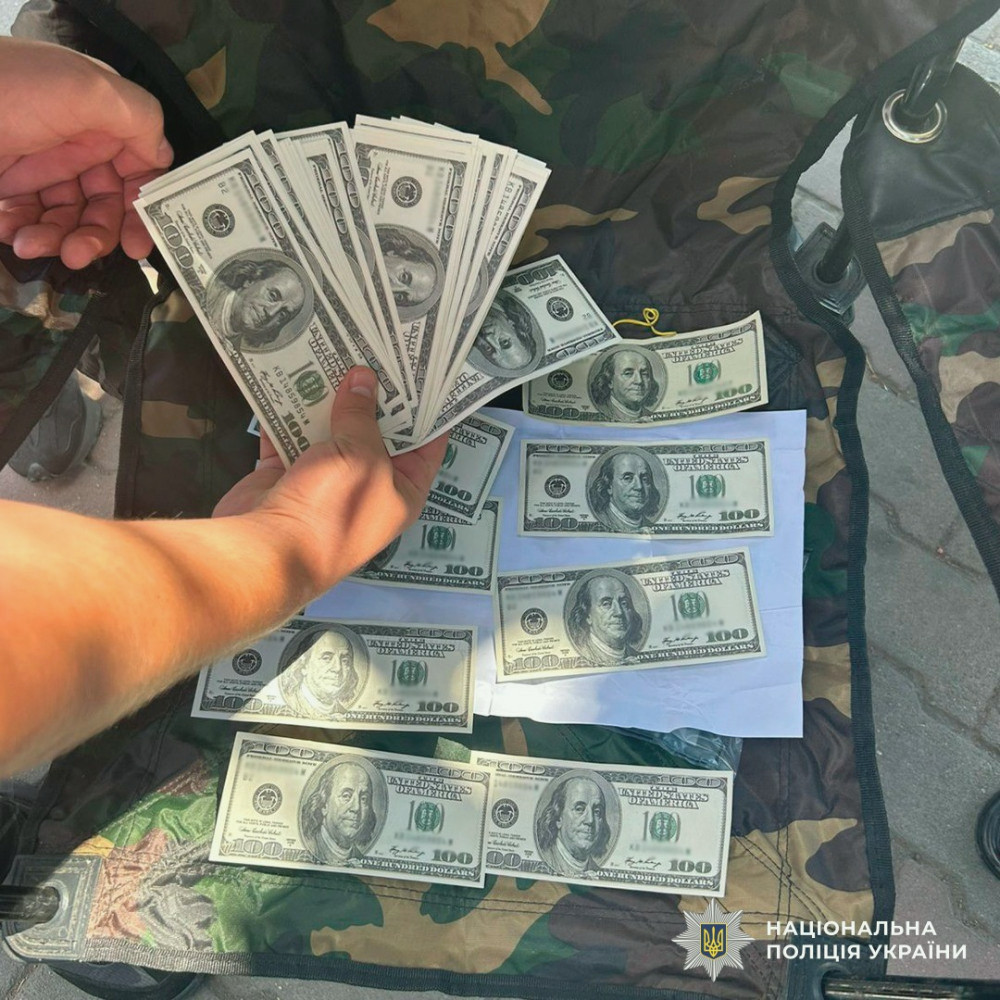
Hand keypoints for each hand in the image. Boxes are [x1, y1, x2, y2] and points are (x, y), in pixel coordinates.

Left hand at [0, 37, 172, 268]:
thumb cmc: (10, 87)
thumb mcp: (86, 88)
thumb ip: (139, 117)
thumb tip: (164, 156)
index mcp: (101, 120)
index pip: (140, 173)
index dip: (143, 211)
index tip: (138, 244)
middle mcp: (75, 144)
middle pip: (106, 206)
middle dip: (97, 235)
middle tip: (80, 255)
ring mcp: (39, 166)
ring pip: (69, 219)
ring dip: (59, 240)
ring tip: (31, 245)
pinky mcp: (6, 184)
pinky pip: (29, 220)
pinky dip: (25, 232)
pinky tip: (12, 232)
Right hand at [214, 367, 448, 590]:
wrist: (266, 551)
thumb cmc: (331, 509)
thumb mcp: (362, 456)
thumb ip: (363, 415)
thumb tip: (364, 378)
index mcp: (403, 490)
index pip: (426, 444)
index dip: (427, 408)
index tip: (425, 369)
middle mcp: (367, 485)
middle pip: (376, 432)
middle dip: (374, 393)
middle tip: (376, 347)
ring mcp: (325, 481)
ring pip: (331, 429)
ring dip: (329, 396)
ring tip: (333, 350)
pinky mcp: (285, 474)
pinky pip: (288, 435)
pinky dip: (286, 410)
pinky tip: (289, 374)